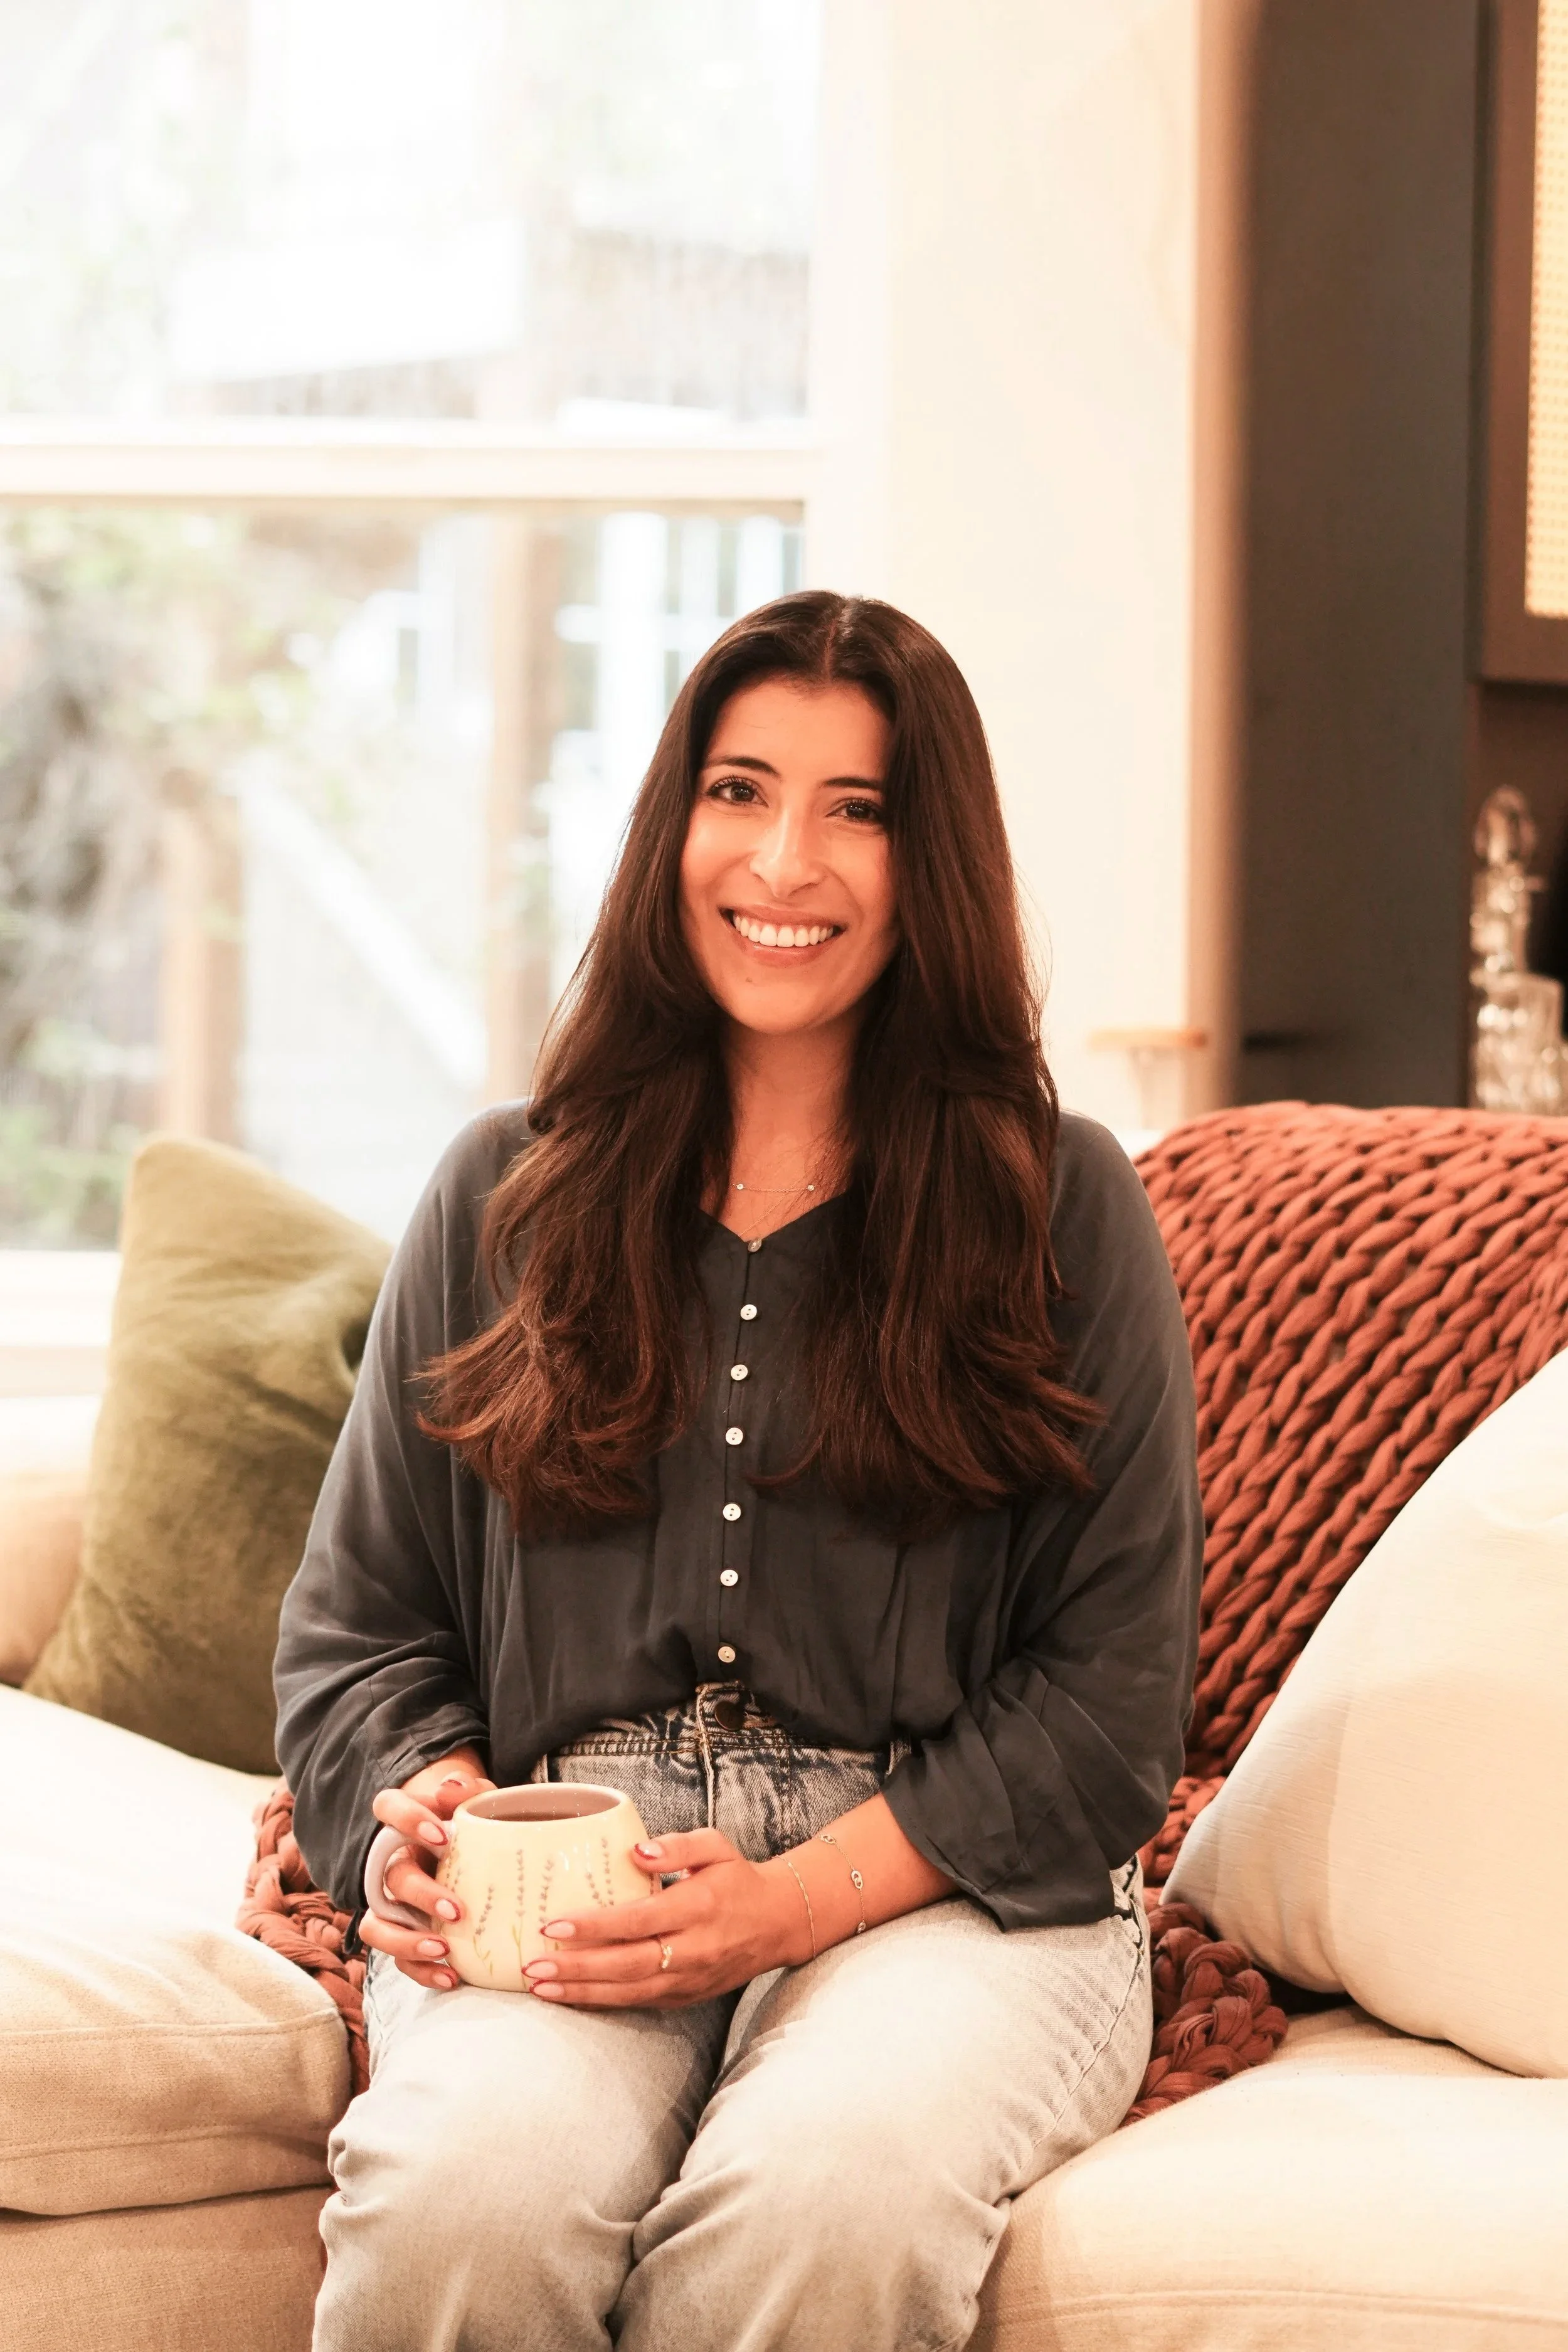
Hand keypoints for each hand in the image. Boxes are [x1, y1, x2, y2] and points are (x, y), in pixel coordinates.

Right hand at [358, 1748, 495, 1990]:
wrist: (476, 1853)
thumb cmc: (475, 1825)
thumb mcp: (479, 1803)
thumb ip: (469, 1792)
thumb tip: (450, 1788)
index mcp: (405, 1823)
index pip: (387, 1807)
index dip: (407, 1819)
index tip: (443, 1835)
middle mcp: (392, 1862)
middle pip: (389, 1878)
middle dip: (420, 1895)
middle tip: (456, 1909)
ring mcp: (393, 1903)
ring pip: (376, 1926)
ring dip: (405, 1941)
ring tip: (443, 1948)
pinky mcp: (403, 1933)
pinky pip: (398, 1958)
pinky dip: (421, 1970)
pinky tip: (451, 1975)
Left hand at [523, 1829, 808, 2008]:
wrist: (777, 1923)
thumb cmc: (736, 1878)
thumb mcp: (715, 1846)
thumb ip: (678, 1846)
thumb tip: (636, 1851)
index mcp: (697, 1908)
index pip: (638, 1921)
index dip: (595, 1926)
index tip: (554, 1924)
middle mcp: (692, 1950)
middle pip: (627, 1964)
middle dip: (577, 1967)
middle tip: (533, 1963)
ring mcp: (688, 1980)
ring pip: (628, 1991)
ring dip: (581, 1991)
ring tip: (539, 1987)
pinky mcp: (685, 1997)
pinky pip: (638, 2003)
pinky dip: (602, 2002)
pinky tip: (570, 1996)